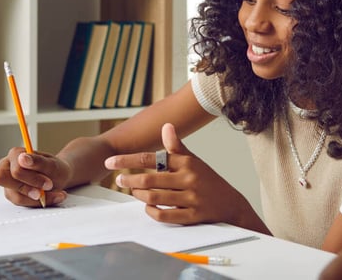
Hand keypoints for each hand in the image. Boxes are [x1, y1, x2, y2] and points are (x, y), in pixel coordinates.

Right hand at [0, 147, 72, 206]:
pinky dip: (37, 202)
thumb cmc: (54, 169)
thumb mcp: (52, 164)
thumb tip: (23, 158)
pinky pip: (20, 202)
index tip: (48, 183)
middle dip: (28, 189)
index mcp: (15, 154)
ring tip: (55, 194)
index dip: (30, 178)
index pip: (15, 169)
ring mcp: (8, 182)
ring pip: (15, 196)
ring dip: (37, 198)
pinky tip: (50, 197)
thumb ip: (37, 161)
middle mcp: (7, 167)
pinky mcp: (12, 194)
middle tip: (48, 189)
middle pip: (4, 180)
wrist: (58, 178)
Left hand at [105, 123, 259, 228]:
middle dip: (129, 179)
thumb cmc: (208, 180)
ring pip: (155, 198)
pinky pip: (165, 216)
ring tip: (133, 191)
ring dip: (139, 195)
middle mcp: (189, 179)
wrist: (231, 204)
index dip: (128, 159)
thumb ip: (177, 147)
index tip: (110, 162)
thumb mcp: (194, 161)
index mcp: (187, 163)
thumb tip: (166, 126)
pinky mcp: (193, 216)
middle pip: (150, 179)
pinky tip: (147, 207)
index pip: (152, 158)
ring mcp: (191, 199)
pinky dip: (151, 212)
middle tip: (119, 179)